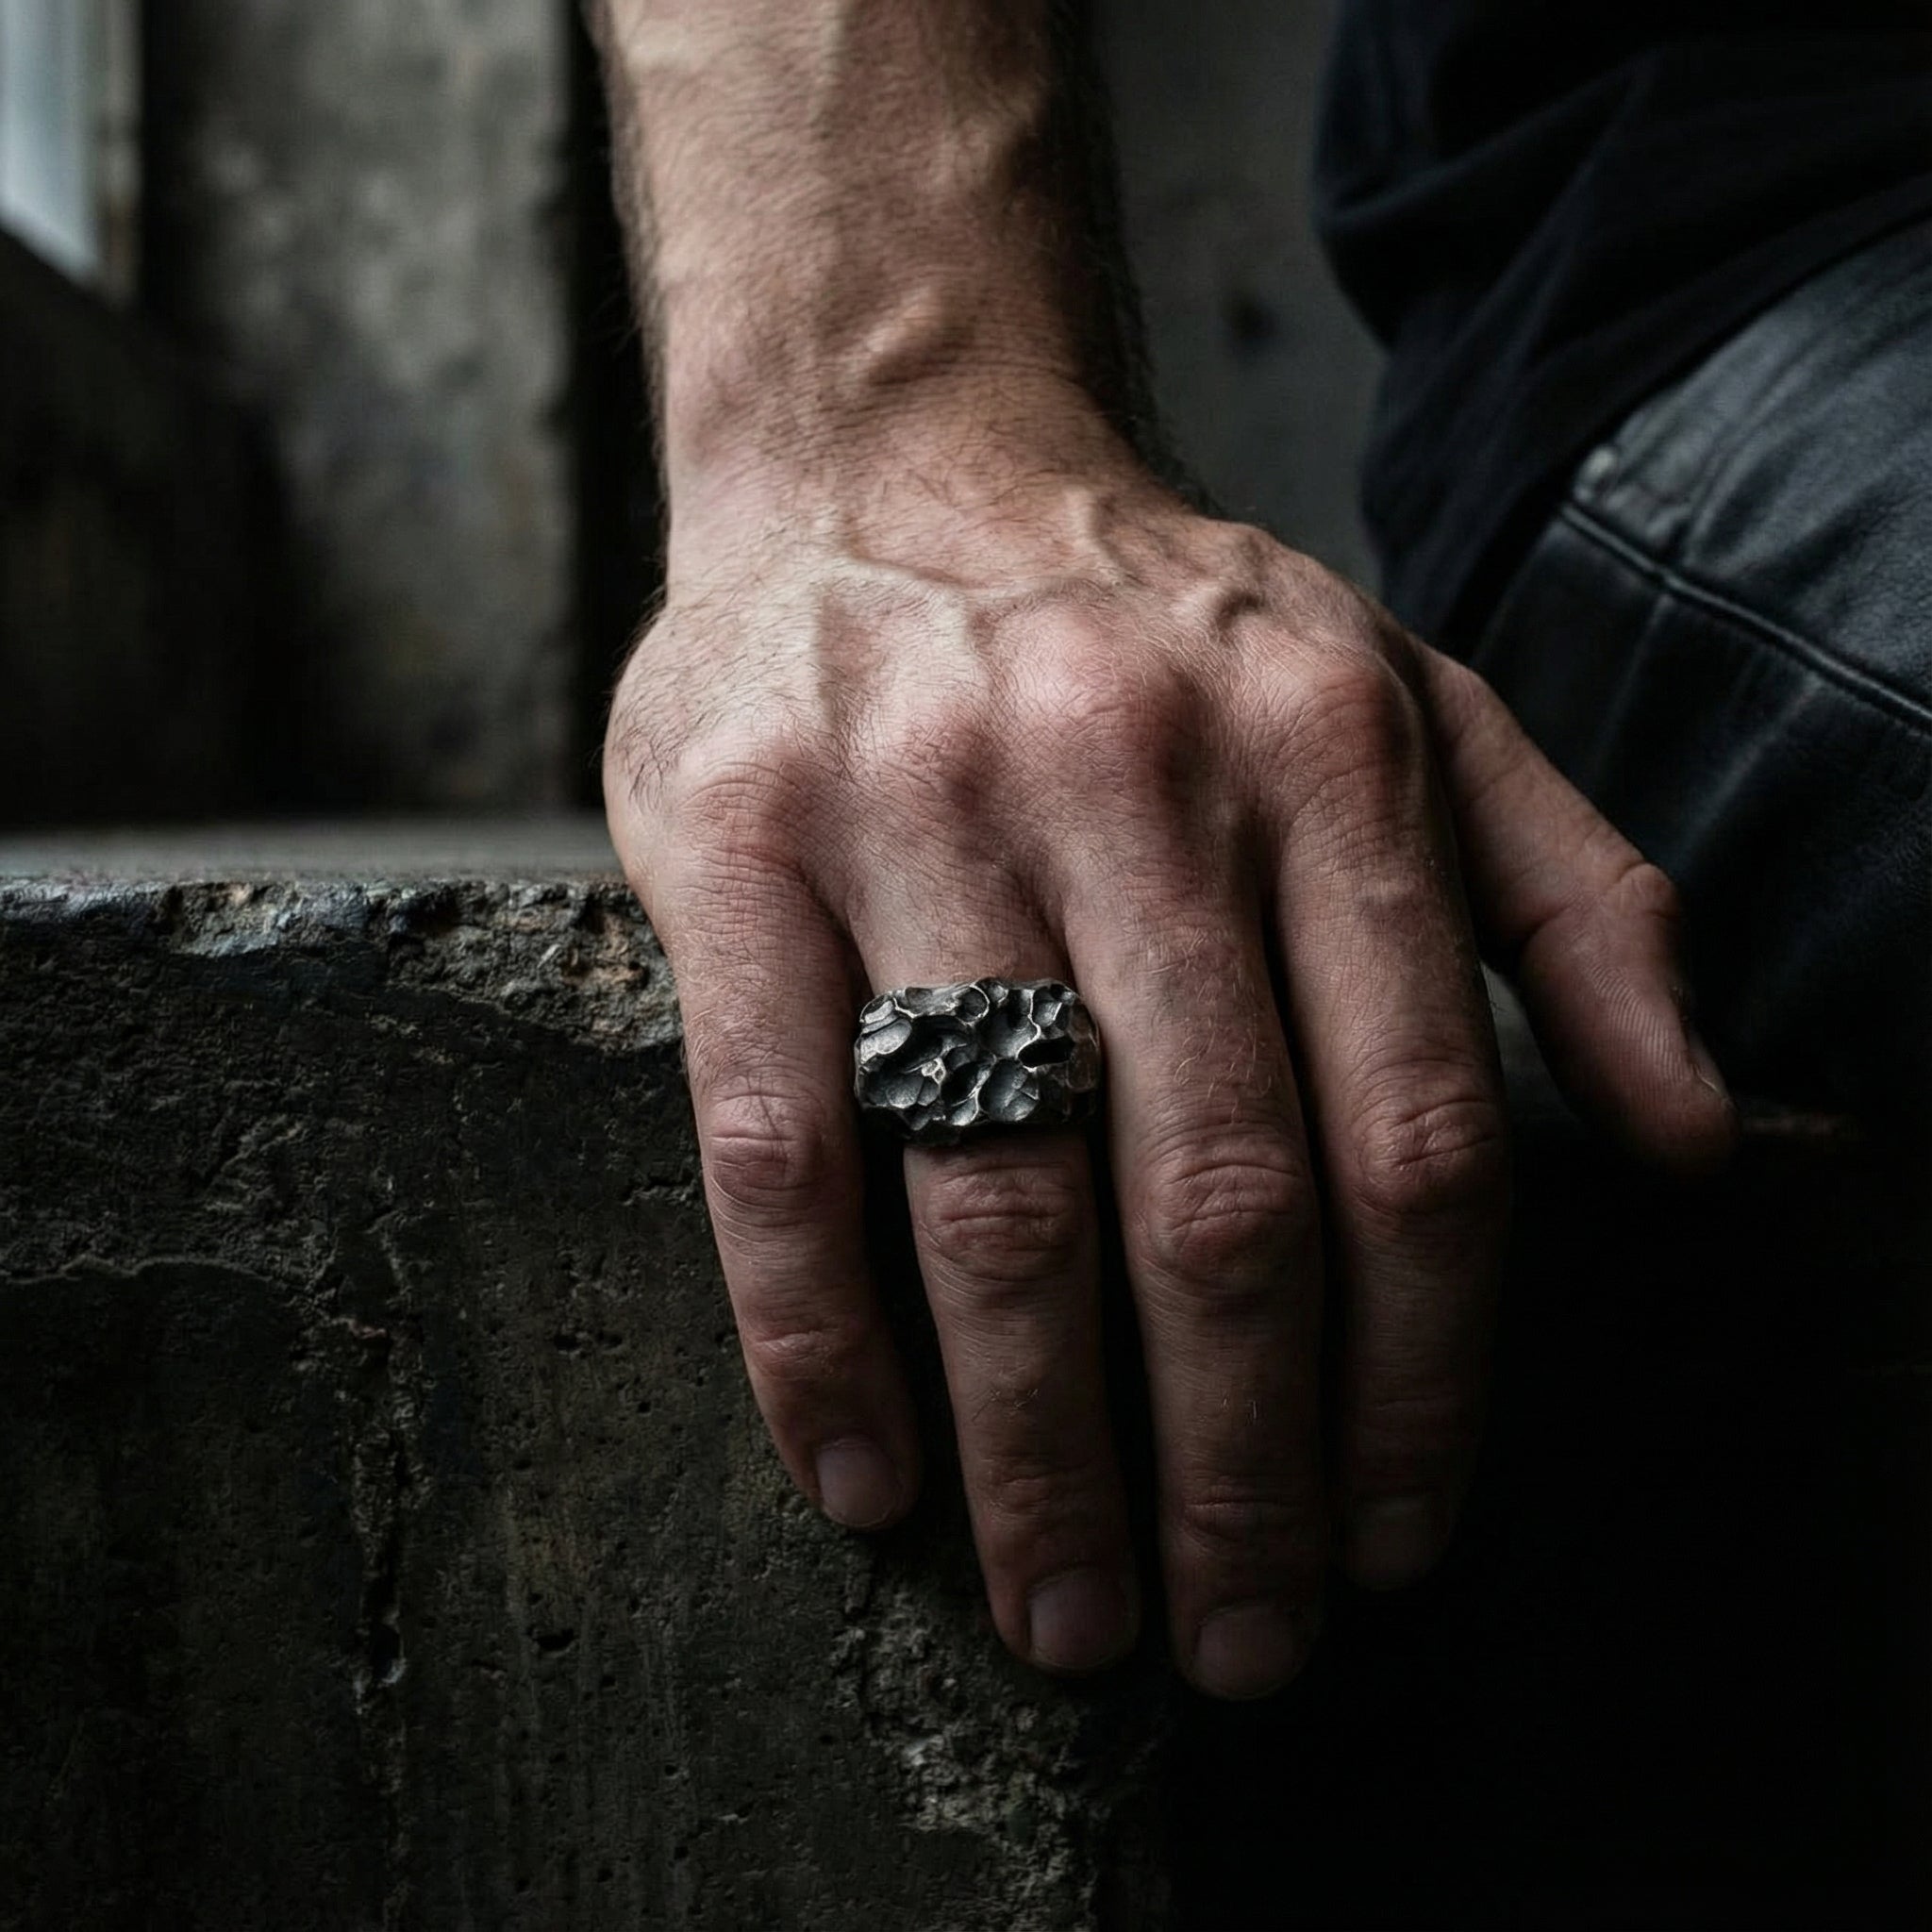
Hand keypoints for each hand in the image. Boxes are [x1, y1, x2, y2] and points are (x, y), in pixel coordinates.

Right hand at [604, 449, 1734, 1699]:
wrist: (889, 463)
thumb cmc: (1158, 632)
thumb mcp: (1412, 707)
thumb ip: (1573, 901)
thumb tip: (1694, 1140)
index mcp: (1326, 755)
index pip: (1417, 1135)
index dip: (1419, 1382)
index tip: (1388, 1542)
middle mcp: (1131, 774)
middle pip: (1218, 1201)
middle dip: (1239, 1468)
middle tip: (1236, 1637)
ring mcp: (918, 804)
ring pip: (1000, 1193)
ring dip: (1041, 1449)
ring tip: (1069, 1609)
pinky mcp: (738, 841)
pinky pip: (777, 1139)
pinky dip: (814, 1339)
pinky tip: (864, 1475)